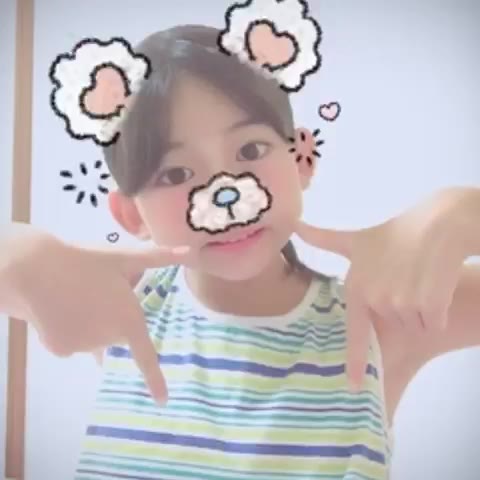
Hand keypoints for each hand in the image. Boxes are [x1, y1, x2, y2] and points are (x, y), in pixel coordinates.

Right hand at [6, 227, 189, 404]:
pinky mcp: (61, 349)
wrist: (36, 268)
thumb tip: (189, 251)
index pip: (146, 357)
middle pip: (115, 336)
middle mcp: (109, 339)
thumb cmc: (86, 261)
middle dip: (111, 320)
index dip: (155, 380)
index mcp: (128, 321)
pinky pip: (71, 342)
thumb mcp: (124, 257)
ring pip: (92, 339)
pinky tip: (59, 310)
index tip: (163, 401)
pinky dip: (68, 331)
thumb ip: (159, 258)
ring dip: (89, 324)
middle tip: (96, 293)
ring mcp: (84, 347)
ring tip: (75, 297)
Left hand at [295, 188, 473, 390]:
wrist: (438, 223)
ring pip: (415, 325)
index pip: (355, 332)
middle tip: (406, 279)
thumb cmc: (395, 234)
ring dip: (421, 311)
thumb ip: (324, 239)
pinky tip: (435, 285)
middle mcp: (375, 299)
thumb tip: (294, 225)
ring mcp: (401, 302)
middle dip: (402, 311)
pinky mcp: (428, 304)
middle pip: (394, 326)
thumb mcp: (356, 239)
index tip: (353, 386)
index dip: (355, 361)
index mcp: (356, 288)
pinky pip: (434, 323)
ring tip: (419, 279)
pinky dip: (437, 311)